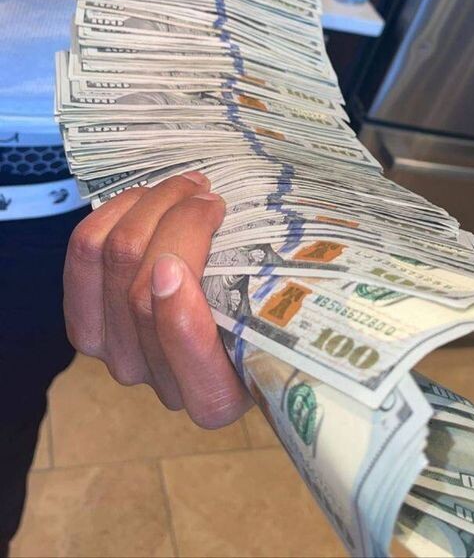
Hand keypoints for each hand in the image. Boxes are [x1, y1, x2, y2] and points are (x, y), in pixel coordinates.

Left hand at [64, 173, 250, 427]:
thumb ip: (271, 284)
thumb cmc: (265, 305)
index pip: (190, 362)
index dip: (178, 313)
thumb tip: (227, 218)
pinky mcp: (85, 322)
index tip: (182, 265)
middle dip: (176, 225)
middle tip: (208, 192)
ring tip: (185, 187)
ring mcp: (116, 355)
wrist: (225, 317)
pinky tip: (145, 197)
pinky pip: (83, 254)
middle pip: (143, 296)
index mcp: (217, 398)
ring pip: (111, 264)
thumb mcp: (279, 305)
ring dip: (149, 209)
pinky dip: (113, 214)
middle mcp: (161, 385)